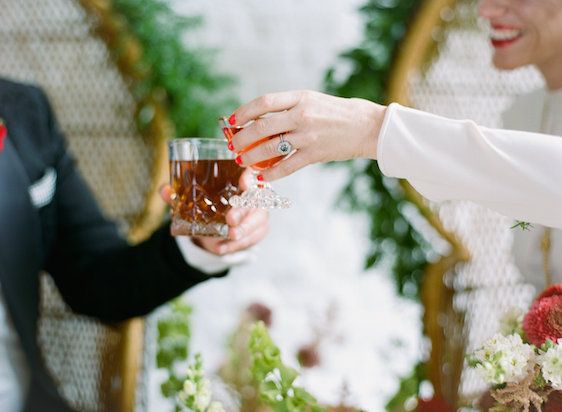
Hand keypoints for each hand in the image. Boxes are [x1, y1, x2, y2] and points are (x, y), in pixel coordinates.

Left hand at [160, 169, 268, 254]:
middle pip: (254, 200)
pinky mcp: (260, 229)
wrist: (217, 227)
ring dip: (242, 231)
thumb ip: (179, 195)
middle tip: (230, 220)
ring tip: (228, 238)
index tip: (243, 182)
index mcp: (240, 178)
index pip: (251, 173)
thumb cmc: (209, 205)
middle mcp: (254, 193)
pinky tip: (222, 248)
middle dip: (242, 211)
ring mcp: (260, 212)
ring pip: (257, 221)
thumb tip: (165, 190)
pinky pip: (253, 238)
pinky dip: (237, 245)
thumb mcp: (192, 199)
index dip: (250, 177)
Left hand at [228, 90, 385, 180]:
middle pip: (261, 126)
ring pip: (270, 148)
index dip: (244, 112)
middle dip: (242, 138)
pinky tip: (262, 176)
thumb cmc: (337, 113)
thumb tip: (259, 120)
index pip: (264, 102)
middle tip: (232, 145)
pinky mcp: (315, 154)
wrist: (367, 127)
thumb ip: (288, 108)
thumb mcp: (312, 101)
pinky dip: (272, 173)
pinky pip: (287, 166)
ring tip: (242, 162)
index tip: (231, 121)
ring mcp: (308, 136)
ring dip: (251, 157)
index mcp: (300, 98)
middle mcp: (302, 115)